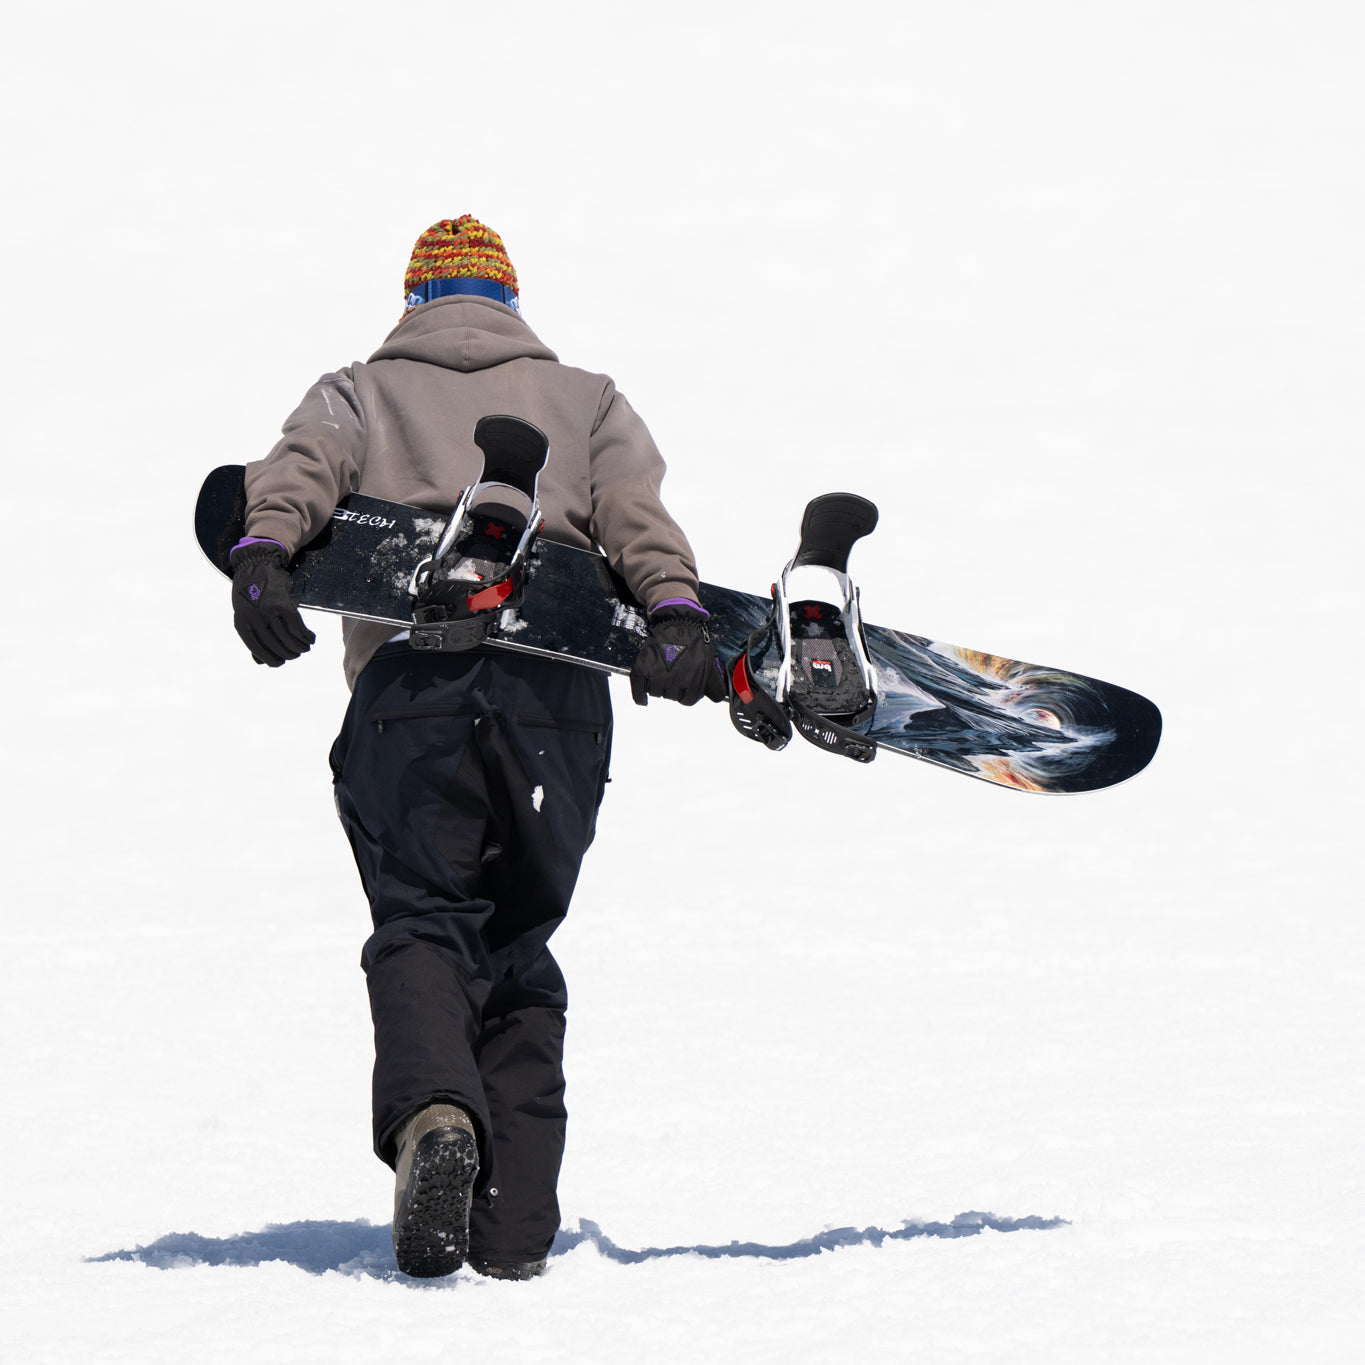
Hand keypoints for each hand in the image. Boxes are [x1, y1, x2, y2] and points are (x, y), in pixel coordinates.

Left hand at [230, 539, 315, 666]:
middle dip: (289, 653)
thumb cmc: (251, 592)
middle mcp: (254, 619)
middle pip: (276, 645)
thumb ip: (252, 635)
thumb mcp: (244, 614)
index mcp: (242, 623)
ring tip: (306, 648)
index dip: (271, 659)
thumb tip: (261, 662)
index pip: (257, 650)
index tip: (281, 663)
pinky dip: (306, 635)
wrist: (257, 564)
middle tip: (297, 654)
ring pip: (288, 638)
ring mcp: (269, 612)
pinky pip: (297, 627)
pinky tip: (310, 638)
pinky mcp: (283, 605)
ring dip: (300, 646)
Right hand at [630, 601, 727, 706]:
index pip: (688, 700)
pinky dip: (639, 696)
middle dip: (672, 688)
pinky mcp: (643, 668)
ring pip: (656, 693)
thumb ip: (714, 684)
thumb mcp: (709, 662)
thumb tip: (717, 699)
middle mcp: (676, 679)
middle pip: (671, 697)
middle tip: (673, 673)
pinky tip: (643, 700)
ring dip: (658, 687)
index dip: (685, 694)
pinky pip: (639, 690)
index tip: (683, 686)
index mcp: (694, 679)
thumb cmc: (695, 641)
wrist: (678, 621)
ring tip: (662, 672)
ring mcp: (658, 674)